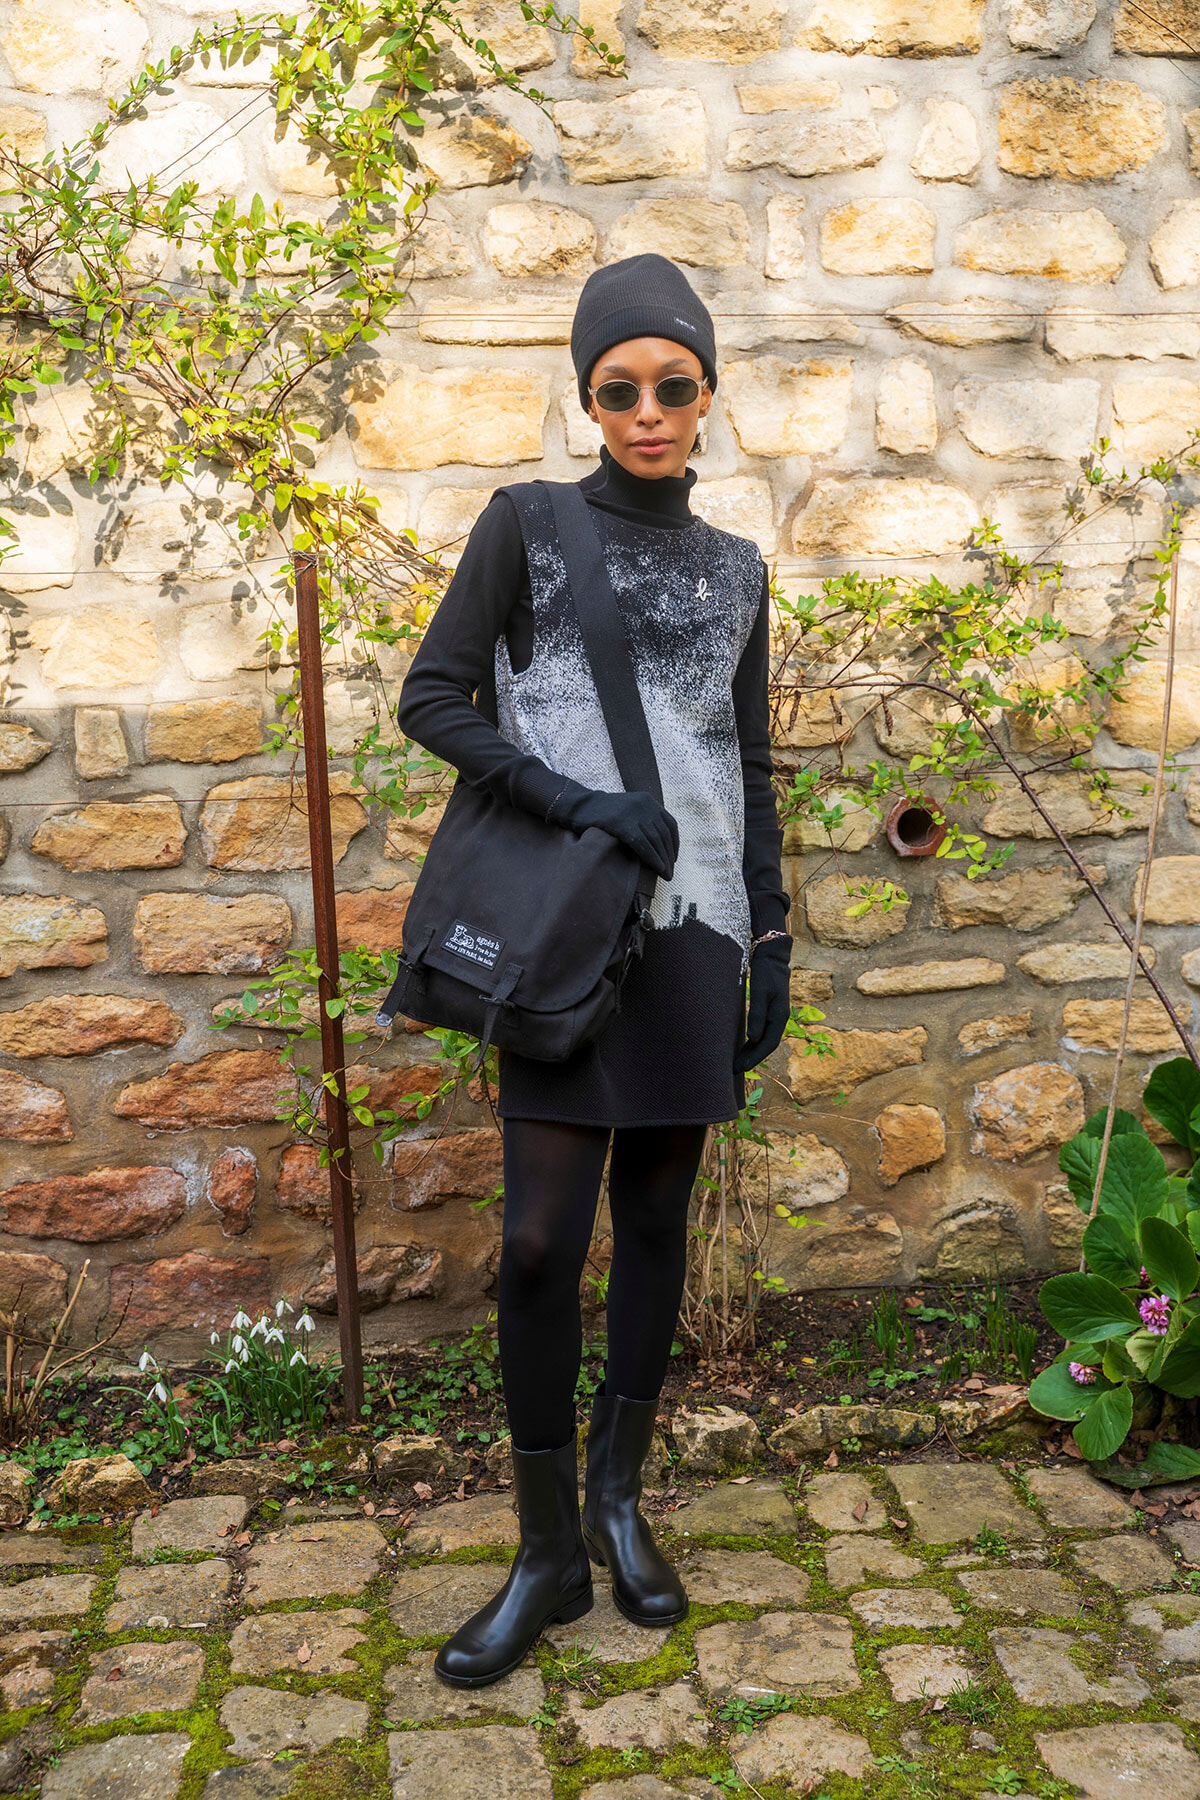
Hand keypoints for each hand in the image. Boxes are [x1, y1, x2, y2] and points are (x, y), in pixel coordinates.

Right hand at [551, 785, 678, 879]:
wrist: (580, 806)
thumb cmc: (602, 813)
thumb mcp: (628, 810)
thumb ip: (643, 820)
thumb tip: (659, 843)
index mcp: (648, 800)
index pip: (670, 824)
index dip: (674, 844)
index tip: (673, 859)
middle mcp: (644, 805)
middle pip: (664, 834)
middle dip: (669, 856)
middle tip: (670, 873)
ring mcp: (634, 813)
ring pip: (656, 840)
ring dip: (663, 860)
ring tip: (666, 875)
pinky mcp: (623, 824)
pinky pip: (643, 844)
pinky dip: (653, 858)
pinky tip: (657, 869)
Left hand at [734, 938, 791, 1072]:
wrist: (772, 957)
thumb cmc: (765, 972)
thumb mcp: (760, 992)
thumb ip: (757, 1015)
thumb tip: (753, 1039)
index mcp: (779, 1016)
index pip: (768, 1044)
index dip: (755, 1058)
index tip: (741, 1068)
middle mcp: (779, 1018)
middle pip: (766, 1045)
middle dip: (752, 1059)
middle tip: (734, 1070)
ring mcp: (775, 1015)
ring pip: (764, 1039)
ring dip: (752, 1052)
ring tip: (737, 1063)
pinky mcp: (769, 1011)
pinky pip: (761, 1031)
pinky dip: (752, 1042)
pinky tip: (743, 1046)